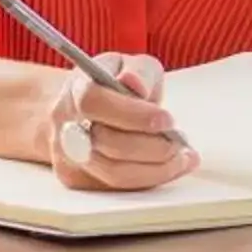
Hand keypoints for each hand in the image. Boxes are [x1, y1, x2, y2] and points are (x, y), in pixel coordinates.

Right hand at [45, 53, 200, 192]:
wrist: (82, 109)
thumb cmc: (112, 84)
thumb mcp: (129, 64)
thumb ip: (138, 71)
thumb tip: (135, 85)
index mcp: (76, 90)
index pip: (95, 102)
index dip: (132, 114)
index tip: (167, 119)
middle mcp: (67, 125)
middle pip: (106, 144)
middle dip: (151, 146)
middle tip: (181, 142)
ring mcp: (70, 157)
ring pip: (114, 173)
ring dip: (156, 168)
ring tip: (184, 158)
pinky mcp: (80, 181)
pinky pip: (118, 188)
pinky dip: (150, 179)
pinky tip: (173, 167)